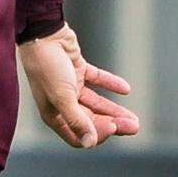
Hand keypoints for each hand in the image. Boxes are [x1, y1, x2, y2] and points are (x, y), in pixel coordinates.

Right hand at [20, 26, 138, 149]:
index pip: (78, 136)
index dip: (96, 135)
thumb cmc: (47, 67)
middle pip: (91, 121)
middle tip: (135, 127)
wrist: (42, 34)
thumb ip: (77, 120)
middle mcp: (61, 103)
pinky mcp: (77, 70)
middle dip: (112, 125)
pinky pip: (97, 80)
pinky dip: (111, 84)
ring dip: (114, 111)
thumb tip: (89, 143)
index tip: (113, 126)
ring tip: (134, 118)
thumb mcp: (62, 97)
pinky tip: (125, 89)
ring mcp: (70, 86)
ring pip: (96, 104)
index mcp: (53, 114)